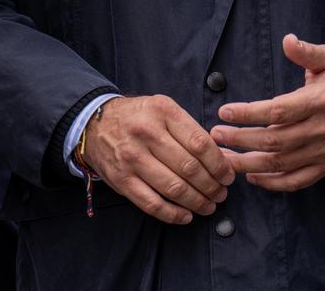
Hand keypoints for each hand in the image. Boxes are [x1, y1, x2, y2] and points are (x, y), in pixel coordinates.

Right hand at [78, 95, 233, 224]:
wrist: (96, 123)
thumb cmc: (138, 117)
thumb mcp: (164, 109)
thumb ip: (190, 130)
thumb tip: (222, 158)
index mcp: (163, 112)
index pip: (200, 143)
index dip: (219, 164)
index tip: (228, 176)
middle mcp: (146, 134)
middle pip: (189, 168)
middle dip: (212, 186)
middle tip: (222, 194)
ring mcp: (132, 158)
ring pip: (174, 188)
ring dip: (197, 202)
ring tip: (208, 205)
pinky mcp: (122, 180)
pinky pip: (152, 203)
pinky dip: (173, 214)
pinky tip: (186, 216)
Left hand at [211, 35, 324, 191]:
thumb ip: (307, 52)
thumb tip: (288, 40)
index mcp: (320, 101)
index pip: (278, 111)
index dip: (249, 113)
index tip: (225, 112)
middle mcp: (321, 129)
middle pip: (275, 141)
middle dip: (241, 140)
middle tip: (216, 135)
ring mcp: (324, 151)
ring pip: (281, 164)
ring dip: (249, 164)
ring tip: (224, 158)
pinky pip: (297, 180)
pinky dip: (273, 183)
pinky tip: (252, 176)